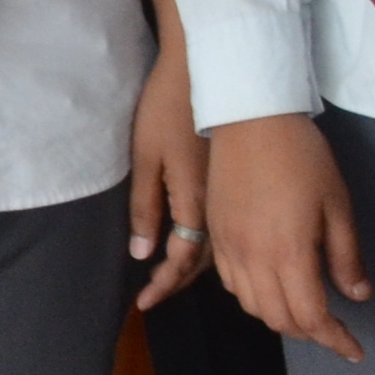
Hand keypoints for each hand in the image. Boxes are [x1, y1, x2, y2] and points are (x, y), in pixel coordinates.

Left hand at [128, 43, 214, 310]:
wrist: (210, 70)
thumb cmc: (167, 107)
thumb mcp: (147, 156)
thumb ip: (146, 206)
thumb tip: (143, 254)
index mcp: (194, 202)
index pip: (179, 258)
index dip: (163, 283)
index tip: (145, 303)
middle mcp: (218, 208)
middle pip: (201, 260)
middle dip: (177, 280)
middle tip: (154, 299)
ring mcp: (229, 196)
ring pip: (217, 248)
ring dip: (195, 269)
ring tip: (173, 282)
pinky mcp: (232, 185)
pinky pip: (224, 230)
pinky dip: (211, 248)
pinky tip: (200, 251)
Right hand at [208, 113, 371, 359]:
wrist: (248, 117)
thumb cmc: (302, 157)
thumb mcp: (337, 205)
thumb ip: (346, 256)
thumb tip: (357, 296)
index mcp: (289, 253)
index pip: (311, 317)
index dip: (335, 340)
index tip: (355, 350)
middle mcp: (253, 258)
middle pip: (278, 318)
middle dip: (310, 332)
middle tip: (334, 329)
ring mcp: (228, 246)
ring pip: (251, 305)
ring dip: (279, 317)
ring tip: (304, 309)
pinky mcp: (214, 232)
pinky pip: (229, 282)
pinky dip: (253, 296)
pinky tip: (270, 284)